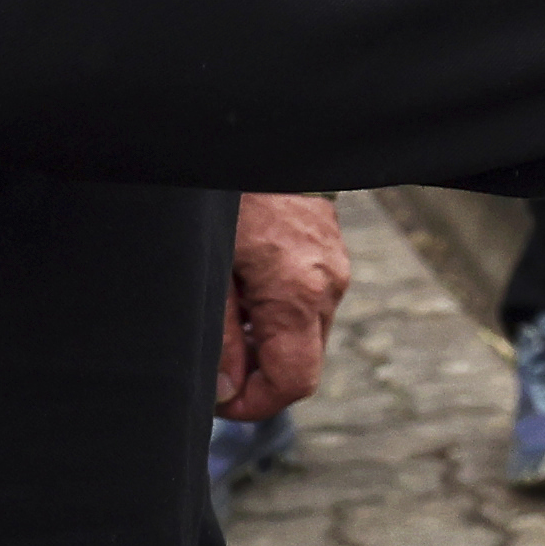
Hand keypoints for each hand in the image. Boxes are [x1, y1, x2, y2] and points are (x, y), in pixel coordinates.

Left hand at [218, 194, 350, 422]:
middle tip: (214, 355)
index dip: (254, 405)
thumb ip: (219, 340)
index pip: (294, 383)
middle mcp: (329, 283)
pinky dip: (279, 307)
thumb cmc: (223, 203)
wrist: (254, 140)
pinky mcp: (331, 246)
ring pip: (305, 329)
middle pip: (302, 359)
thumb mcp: (208, 274)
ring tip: (226, 307)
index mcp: (299, 295)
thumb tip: (226, 392)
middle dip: (258, 371)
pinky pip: (310, 297)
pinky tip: (246, 282)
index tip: (219, 401)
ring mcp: (336, 263)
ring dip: (267, 336)